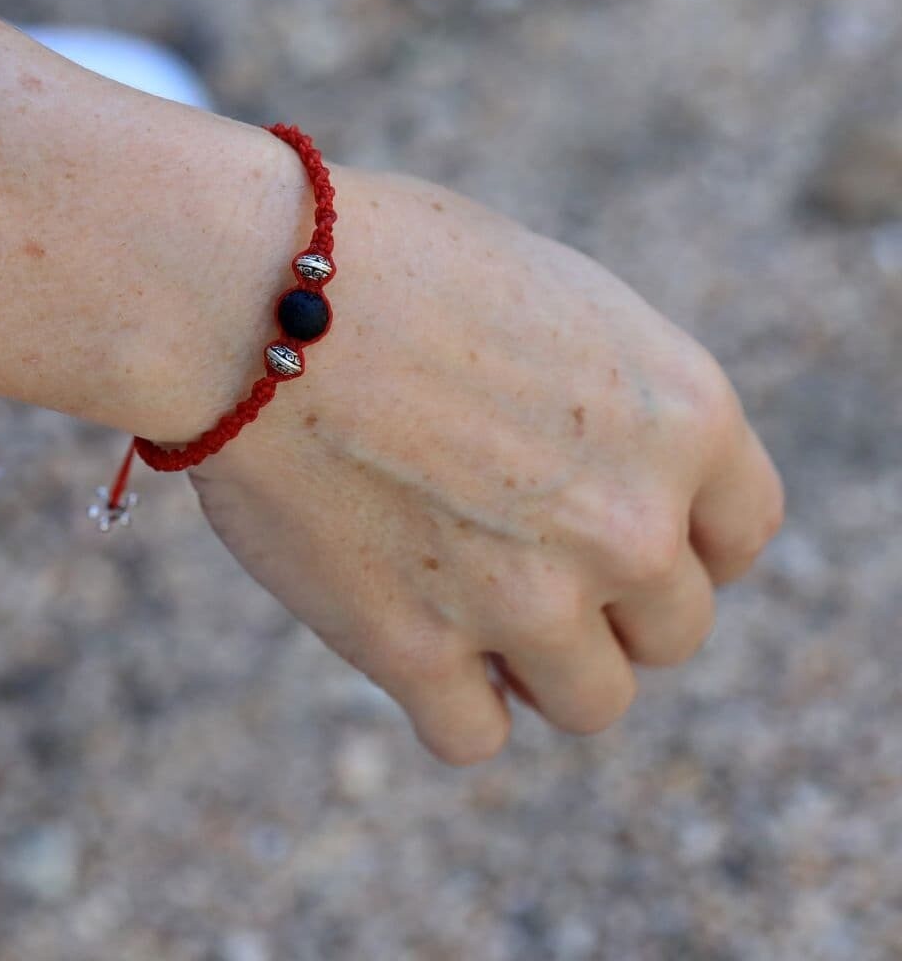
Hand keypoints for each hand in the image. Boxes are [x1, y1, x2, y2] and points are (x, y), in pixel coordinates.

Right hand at [183, 163, 784, 764]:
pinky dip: (446, 700)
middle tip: (524, 555)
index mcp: (682, 416)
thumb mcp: (552, 298)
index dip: (687, 543)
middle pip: (671, 629)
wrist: (256, 294)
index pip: (741, 535)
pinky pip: (471, 735)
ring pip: (590, 702)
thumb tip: (606, 471)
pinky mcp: (415, 653)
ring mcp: (528, 601)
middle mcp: (629, 524)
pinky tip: (410, 639)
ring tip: (470, 602)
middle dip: (607, 603)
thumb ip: (609, 402)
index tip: (629, 541)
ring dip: (540, 665)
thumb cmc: (391, 263)